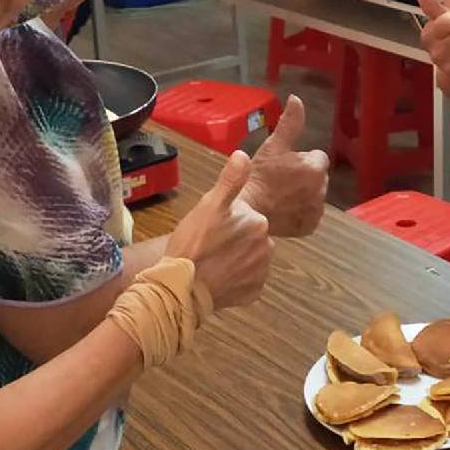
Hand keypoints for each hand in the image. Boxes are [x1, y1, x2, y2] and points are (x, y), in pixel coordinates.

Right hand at [167, 150, 271, 308]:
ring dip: (237, 259)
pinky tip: (218, 277)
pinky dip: (236, 279)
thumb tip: (243, 155)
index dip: (228, 221)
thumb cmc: (194, 244)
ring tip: (212, 262)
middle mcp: (267, 248)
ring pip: (250, 259)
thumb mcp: (209, 206)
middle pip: (251, 238)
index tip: (211, 228)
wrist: (182, 288)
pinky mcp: (253, 294)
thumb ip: (230, 180)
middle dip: (235, 240)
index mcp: (258, 223)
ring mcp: (261, 273)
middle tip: (210, 245)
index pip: (247, 217)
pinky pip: (247, 281)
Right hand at [240, 95, 328, 236]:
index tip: (282, 167)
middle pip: (317, 177)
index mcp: (315, 167)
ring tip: (280, 195)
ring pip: (314, 195)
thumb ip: (289, 123)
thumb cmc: (257, 175)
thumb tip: (297, 98)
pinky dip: (300, 211)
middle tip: (279, 181)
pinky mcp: (311, 226)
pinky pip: (310, 214)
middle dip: (303, 177)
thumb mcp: (271, 146)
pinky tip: (284, 208)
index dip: (299, 160)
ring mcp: (317, 210)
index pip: (317, 158)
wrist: (246, 210)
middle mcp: (322, 189)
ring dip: (303, 193)